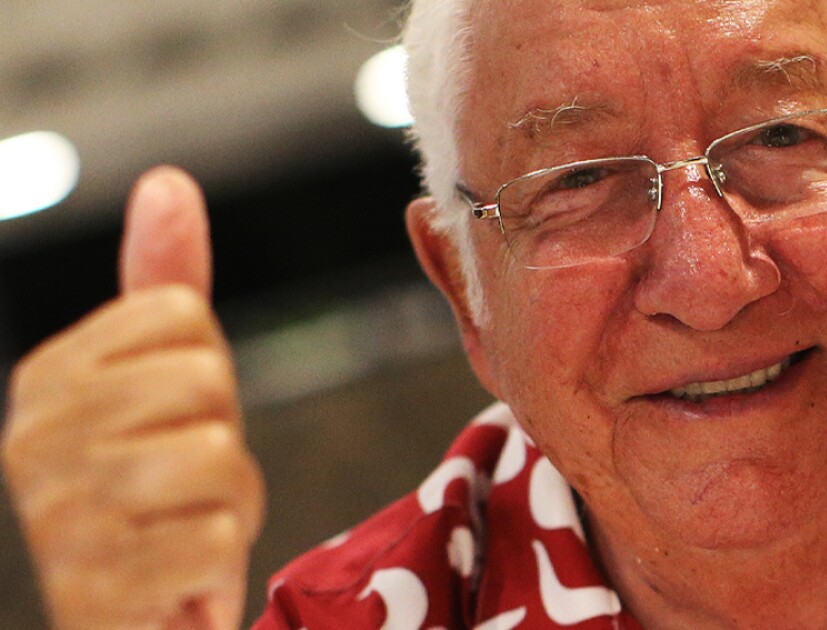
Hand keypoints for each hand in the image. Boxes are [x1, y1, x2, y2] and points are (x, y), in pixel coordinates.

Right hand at [2, 167, 264, 628]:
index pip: (180, 316)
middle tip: (187, 484)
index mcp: (48, 377)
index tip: (176, 421)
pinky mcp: (96, 591)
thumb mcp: (164, 378)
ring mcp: (57, 519)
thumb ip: (163, 283)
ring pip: (216, 459)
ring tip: (184, 528)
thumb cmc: (157, 490)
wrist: (134, 616)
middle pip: (203, 380)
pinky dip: (219, 563)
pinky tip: (179, 578)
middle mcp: (33, 440)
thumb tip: (169, 182)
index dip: (207, 375)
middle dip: (224, 438)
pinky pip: (214, 539)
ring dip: (230, 505)